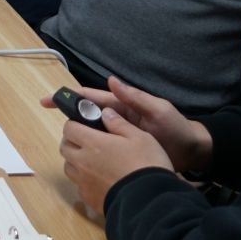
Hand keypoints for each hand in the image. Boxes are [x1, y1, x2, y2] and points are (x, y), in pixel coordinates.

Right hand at [40, 76, 210, 174]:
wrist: (191, 153)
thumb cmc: (176, 129)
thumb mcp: (158, 109)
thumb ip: (135, 97)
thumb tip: (111, 81)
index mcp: (122, 105)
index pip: (91, 98)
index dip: (70, 97)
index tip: (49, 100)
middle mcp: (116, 118)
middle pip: (86, 115)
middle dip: (68, 117)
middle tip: (56, 127)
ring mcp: (118, 134)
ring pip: (90, 132)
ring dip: (76, 135)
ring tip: (64, 143)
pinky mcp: (121, 150)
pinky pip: (100, 147)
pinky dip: (88, 149)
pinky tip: (79, 158)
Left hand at [58, 109, 175, 213]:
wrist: (150, 202)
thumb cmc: (147, 164)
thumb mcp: (140, 137)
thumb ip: (119, 123)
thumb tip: (105, 112)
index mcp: (93, 143)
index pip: (69, 128)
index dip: (76, 124)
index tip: (87, 125)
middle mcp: (82, 162)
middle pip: (65, 147)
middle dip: (73, 141)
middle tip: (90, 141)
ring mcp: (83, 182)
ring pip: (69, 167)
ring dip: (76, 161)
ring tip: (95, 161)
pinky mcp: (88, 198)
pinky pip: (79, 185)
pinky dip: (85, 180)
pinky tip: (101, 180)